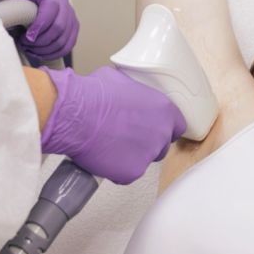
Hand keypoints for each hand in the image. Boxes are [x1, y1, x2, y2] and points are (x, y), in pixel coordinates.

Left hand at [10, 0, 78, 61]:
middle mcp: (63, 1)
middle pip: (59, 27)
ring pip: (63, 39)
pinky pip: (68, 46)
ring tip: (32, 50)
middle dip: (41, 41)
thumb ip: (16, 12)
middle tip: (26, 45)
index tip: (27, 37)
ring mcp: (71, 15)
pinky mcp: (74, 27)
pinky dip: (54, 53)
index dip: (39, 25)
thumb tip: (14, 29)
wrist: (33, 3)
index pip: (50, 8)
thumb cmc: (23, 4)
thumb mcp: (17, 2)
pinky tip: (42, 54)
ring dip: (46, 50)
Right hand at [39, 66, 186, 183]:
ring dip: (131, 156)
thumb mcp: (120, 79)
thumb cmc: (93, 95)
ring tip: (110, 145)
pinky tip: (103, 156)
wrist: (75, 115)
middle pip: (161, 146)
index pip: (177, 125)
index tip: (153, 128)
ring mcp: (147, 155)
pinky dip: (116, 169)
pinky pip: (126, 174)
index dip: (163, 127)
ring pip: (143, 161)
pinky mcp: (132, 172)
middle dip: (146, 143)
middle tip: (126, 137)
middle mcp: (160, 134)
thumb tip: (126, 93)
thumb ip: (134, 91)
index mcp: (163, 110)